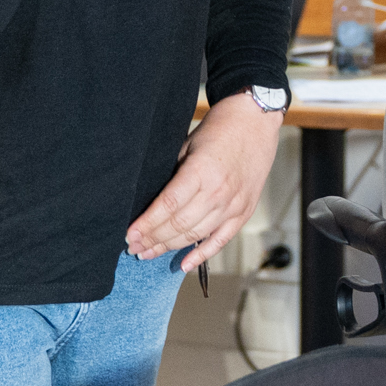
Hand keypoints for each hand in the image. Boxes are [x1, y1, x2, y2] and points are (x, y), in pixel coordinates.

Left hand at [126, 95, 281, 271]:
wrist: (255, 121)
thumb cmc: (220, 129)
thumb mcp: (188, 145)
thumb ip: (173, 174)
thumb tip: (151, 201)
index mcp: (202, 171)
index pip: (168, 206)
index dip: (147, 224)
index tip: (130, 234)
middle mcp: (219, 192)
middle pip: (179, 225)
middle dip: (153, 239)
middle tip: (134, 247)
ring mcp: (234, 204)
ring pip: (196, 235)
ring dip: (169, 247)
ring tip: (149, 253)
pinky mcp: (244, 211)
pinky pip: (221, 240)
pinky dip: (202, 255)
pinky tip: (184, 264)